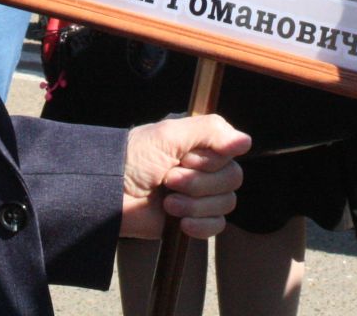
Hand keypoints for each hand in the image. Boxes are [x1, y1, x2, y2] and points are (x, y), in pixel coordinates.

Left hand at [121, 113, 250, 239]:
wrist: (110, 197)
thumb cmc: (134, 158)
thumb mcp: (169, 135)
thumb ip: (210, 131)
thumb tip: (246, 141)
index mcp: (200, 144)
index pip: (231, 152)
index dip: (210, 160)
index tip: (185, 158)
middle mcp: (204, 168)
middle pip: (232, 179)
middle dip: (199, 183)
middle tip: (169, 180)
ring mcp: (199, 195)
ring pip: (226, 203)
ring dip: (195, 204)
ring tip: (168, 202)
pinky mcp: (193, 220)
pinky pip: (217, 226)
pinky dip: (200, 225)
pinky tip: (179, 222)